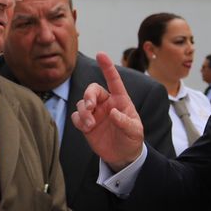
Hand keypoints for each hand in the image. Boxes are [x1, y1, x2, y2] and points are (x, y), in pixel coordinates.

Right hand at [70, 53, 144, 169]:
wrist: (122, 156)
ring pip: (82, 103)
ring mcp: (95, 113)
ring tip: (90, 125)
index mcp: (120, 100)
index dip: (107, 67)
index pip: (113, 80)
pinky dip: (78, 120)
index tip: (100, 54)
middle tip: (90, 107)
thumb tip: (113, 112)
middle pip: (92, 90)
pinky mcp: (86, 123)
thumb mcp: (134, 131)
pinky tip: (86, 129)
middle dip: (89, 96)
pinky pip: (76, 117)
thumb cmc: (132, 139)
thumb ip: (125, 122)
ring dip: (84, 113)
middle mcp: (106, 103)